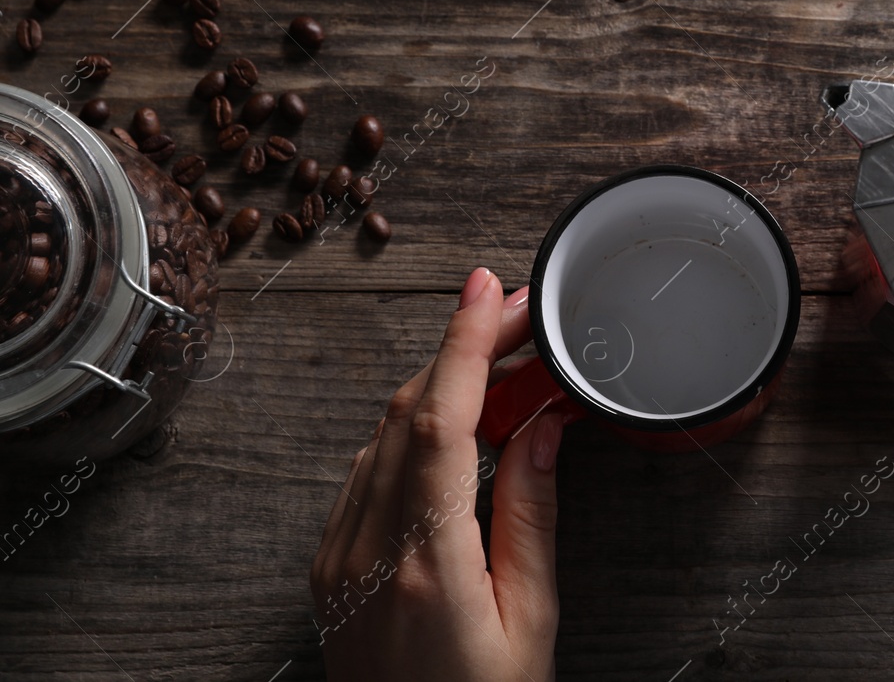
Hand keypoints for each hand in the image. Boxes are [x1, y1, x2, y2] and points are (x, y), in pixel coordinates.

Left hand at [312, 267, 571, 681]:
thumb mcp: (531, 618)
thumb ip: (531, 513)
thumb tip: (546, 426)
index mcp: (426, 562)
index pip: (439, 421)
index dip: (463, 343)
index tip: (487, 289)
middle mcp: (367, 550)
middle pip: (408, 413)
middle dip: (463, 350)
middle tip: (521, 317)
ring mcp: (340, 558)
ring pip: (385, 435)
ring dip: (444, 387)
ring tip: (512, 370)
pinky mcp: (332, 567)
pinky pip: (370, 472)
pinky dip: (417, 432)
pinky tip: (465, 428)